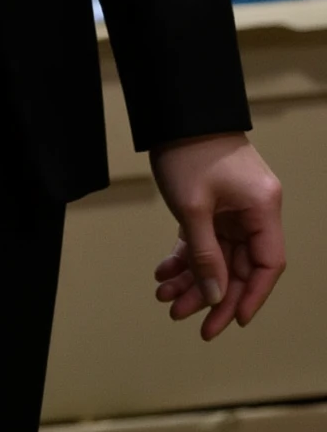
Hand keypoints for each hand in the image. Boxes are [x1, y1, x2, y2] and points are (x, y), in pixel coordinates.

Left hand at [150, 132, 283, 339]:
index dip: (251, 296)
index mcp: (262, 208)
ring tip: (164, 297)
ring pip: (219, 255)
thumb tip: (215, 298)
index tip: (231, 321)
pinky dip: (186, 255)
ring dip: (193, 277)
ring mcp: (234, 206)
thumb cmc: (188, 151)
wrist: (173, 110)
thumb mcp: (193, 209)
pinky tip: (164, 272)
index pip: (267, 265)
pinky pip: (205, 238)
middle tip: (184, 318)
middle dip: (210, 293)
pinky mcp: (215, 202)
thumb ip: (205, 256)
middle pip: (240, 265)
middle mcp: (254, 209)